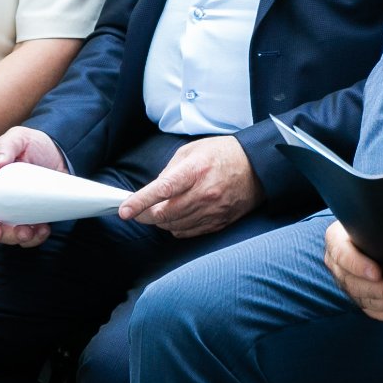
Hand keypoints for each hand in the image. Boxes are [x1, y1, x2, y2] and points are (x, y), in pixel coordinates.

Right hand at [0, 125, 66, 247]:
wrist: (58, 153)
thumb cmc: (33, 144)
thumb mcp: (19, 137)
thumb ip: (6, 146)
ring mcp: (14, 211)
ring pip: (7, 232)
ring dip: (16, 236)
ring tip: (31, 233)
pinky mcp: (31, 217)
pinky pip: (28, 234)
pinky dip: (35, 237)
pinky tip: (43, 230)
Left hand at [119, 135, 263, 236]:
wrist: (257, 167)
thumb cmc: (223, 154)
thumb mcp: (193, 150)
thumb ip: (170, 170)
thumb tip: (153, 190)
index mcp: (196, 170)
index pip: (162, 190)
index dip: (140, 202)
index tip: (124, 211)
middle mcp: (204, 193)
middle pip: (164, 214)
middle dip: (144, 215)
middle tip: (136, 211)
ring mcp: (212, 210)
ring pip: (173, 226)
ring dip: (159, 221)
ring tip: (157, 211)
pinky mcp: (218, 222)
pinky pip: (187, 232)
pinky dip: (175, 227)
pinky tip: (176, 217)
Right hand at [325, 220, 382, 321]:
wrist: (366, 229)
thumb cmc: (371, 217)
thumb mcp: (369, 212)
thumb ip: (380, 215)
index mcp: (336, 240)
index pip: (343, 255)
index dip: (358, 266)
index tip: (377, 273)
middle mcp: (338, 265)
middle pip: (356, 284)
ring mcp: (348, 284)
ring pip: (367, 301)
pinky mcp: (360, 297)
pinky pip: (374, 311)